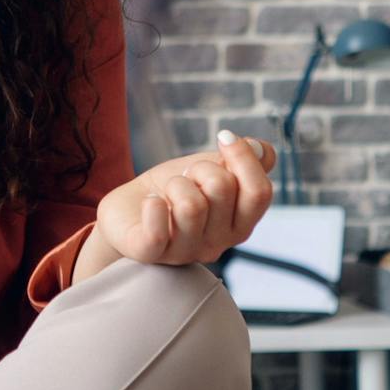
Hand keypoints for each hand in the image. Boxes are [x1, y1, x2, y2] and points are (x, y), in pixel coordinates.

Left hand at [92, 130, 277, 268]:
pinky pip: (157, 230)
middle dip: (201, 168)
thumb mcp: (210, 169)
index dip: (244, 157)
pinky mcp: (150, 253)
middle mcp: (218, 244)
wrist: (129, 208)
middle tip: (187, 176)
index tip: (224, 136)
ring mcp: (185, 252)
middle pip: (223, 188)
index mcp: (240, 224)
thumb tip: (260, 149)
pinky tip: (150, 203)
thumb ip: (240, 161)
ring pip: (191, 205)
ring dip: (175, 184)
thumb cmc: (174, 190)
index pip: (260, 193)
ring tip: (167, 192)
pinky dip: (152, 205)